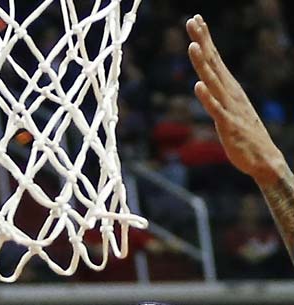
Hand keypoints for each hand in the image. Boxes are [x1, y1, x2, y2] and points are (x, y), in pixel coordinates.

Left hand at [186, 15, 290, 185]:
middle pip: (212, 63)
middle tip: (192, 20)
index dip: (204, 39)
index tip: (195, 19)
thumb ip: (216, 92)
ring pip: (213, 82)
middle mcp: (229, 93)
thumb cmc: (243, 132)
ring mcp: (229, 108)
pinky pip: (216, 110)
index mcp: (228, 87)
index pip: (214, 58)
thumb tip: (204, 77)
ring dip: (202, 64)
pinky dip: (207, 98)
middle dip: (202, 41)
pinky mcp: (228, 125)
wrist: (264, 159)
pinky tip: (198, 86)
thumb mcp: (228, 106)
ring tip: (193, 46)